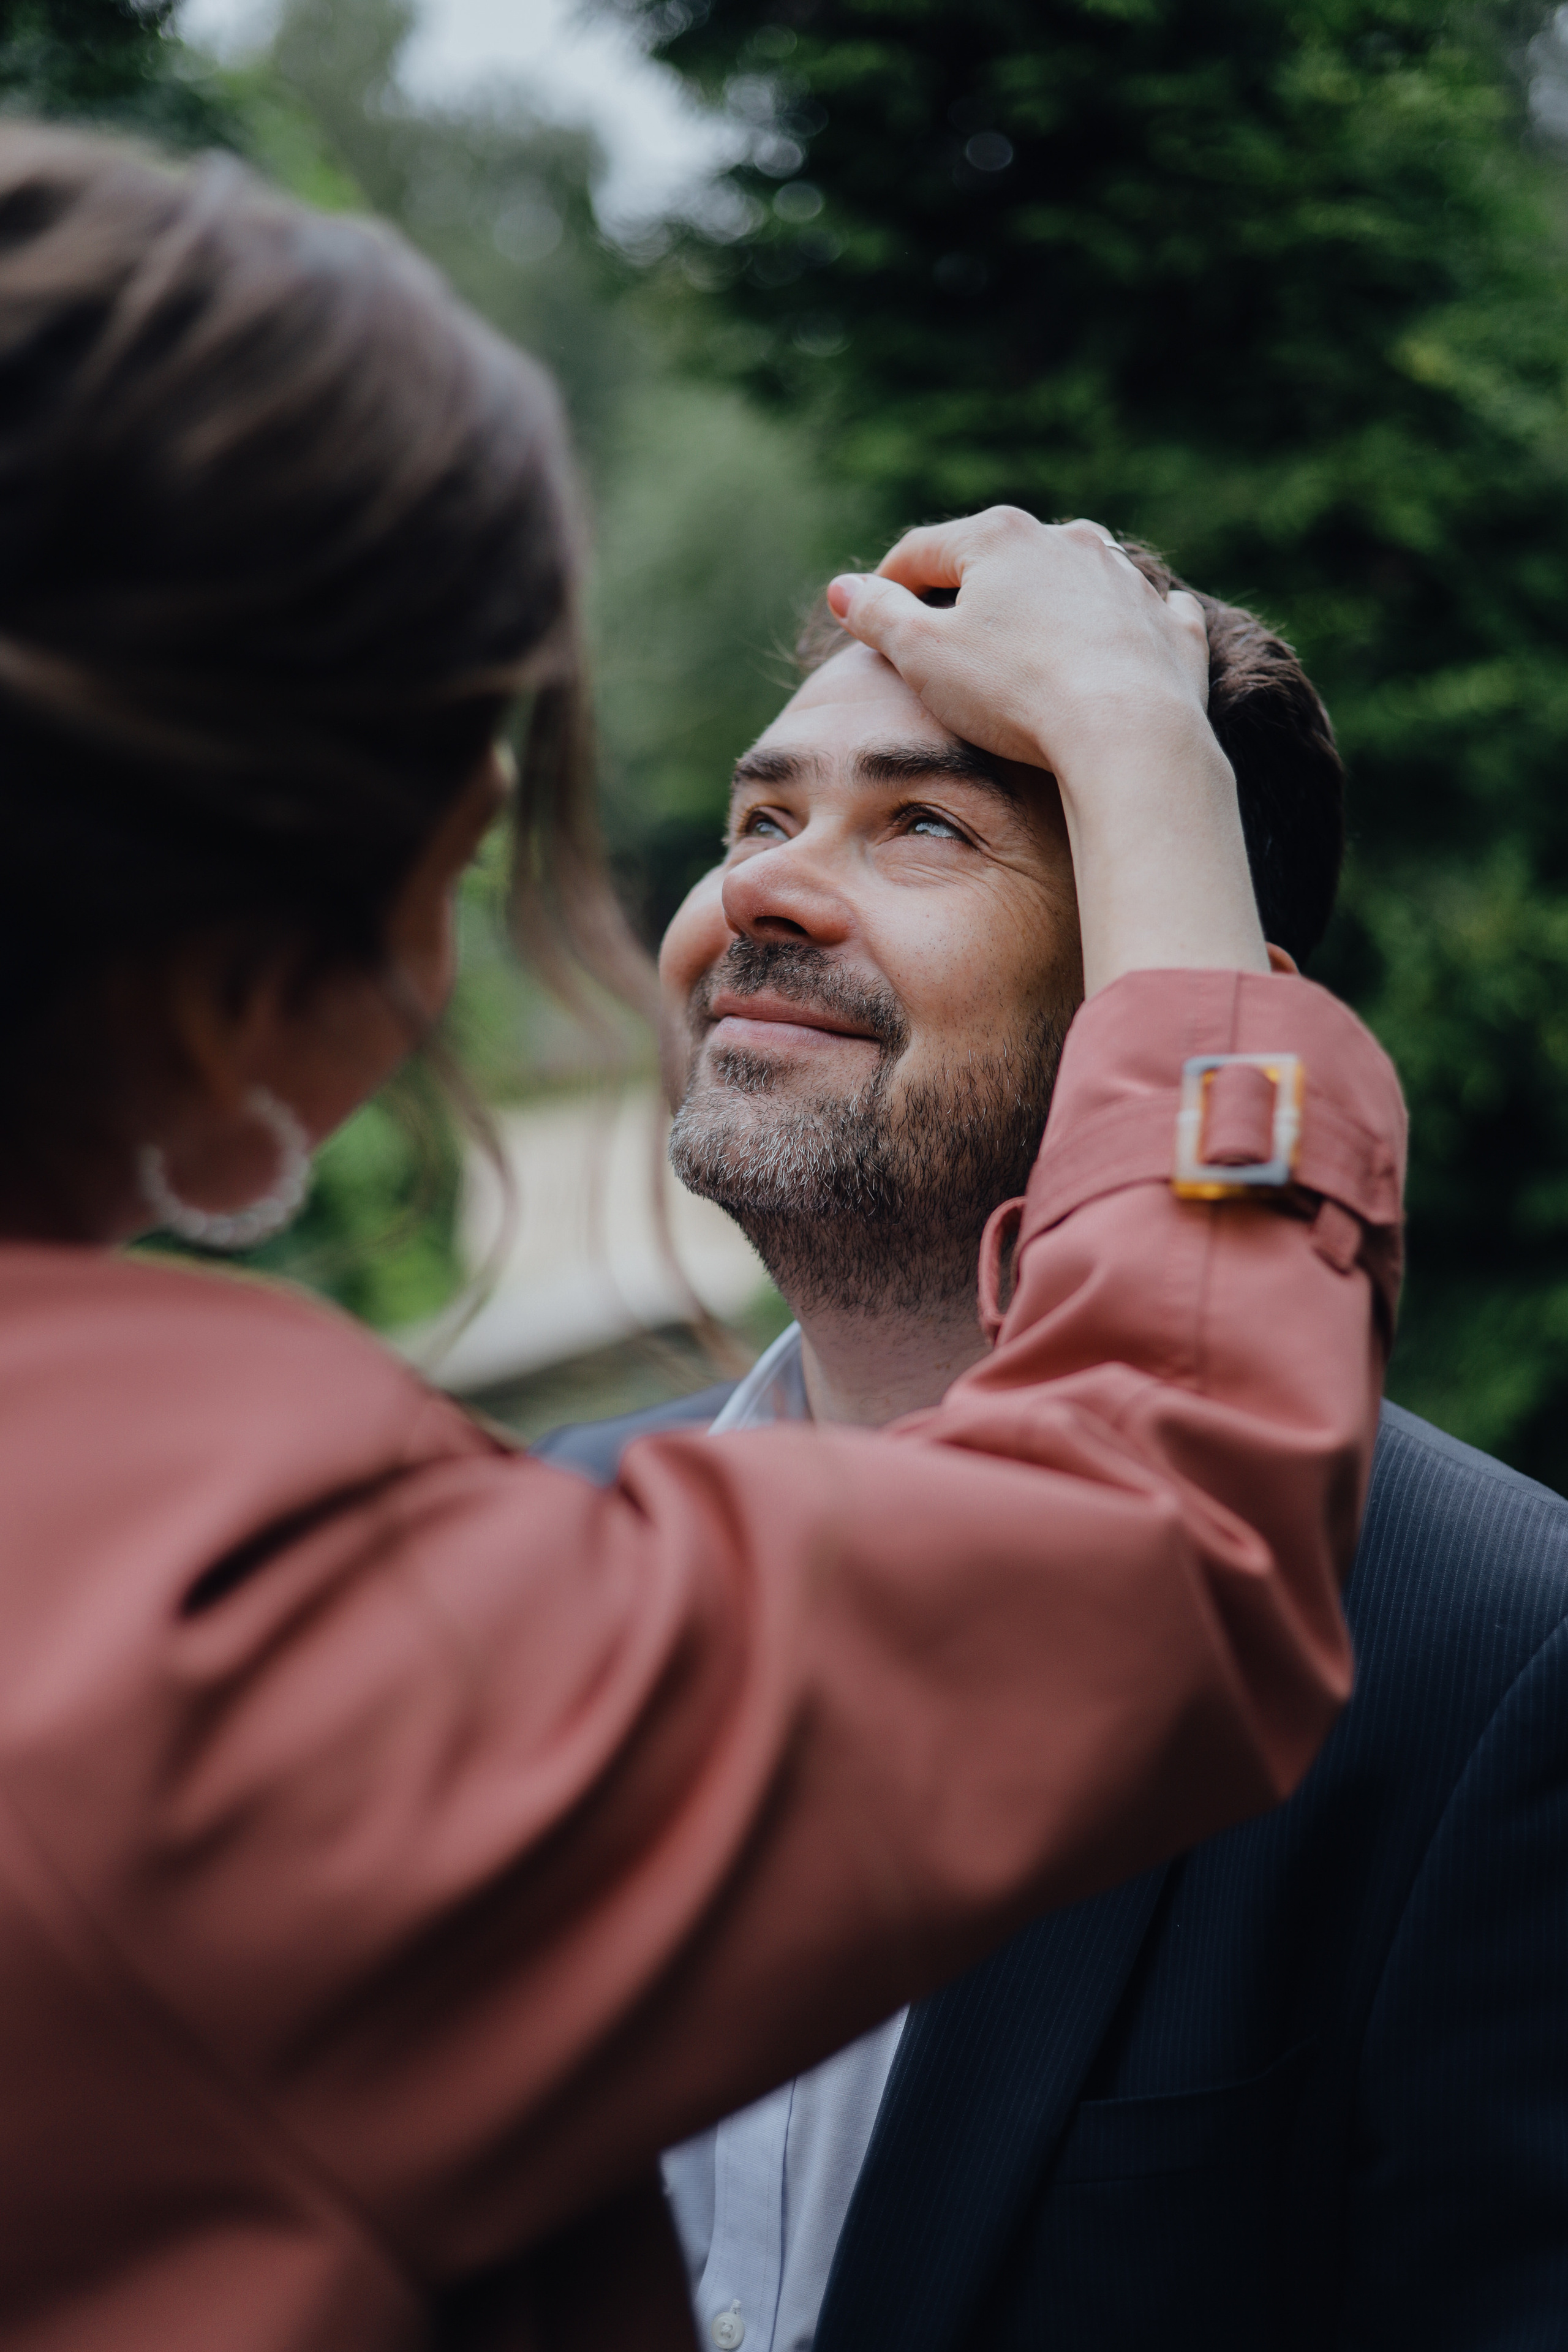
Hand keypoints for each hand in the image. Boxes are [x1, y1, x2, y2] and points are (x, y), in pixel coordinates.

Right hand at [828, 508, 1208, 774]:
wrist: (1128, 733)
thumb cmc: (1015, 693)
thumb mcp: (922, 656)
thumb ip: (877, 615)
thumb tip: (843, 588)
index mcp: (998, 536)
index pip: (922, 552)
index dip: (886, 586)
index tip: (870, 620)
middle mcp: (1067, 540)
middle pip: (998, 560)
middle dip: (968, 592)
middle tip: (944, 638)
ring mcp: (1125, 580)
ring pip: (1072, 579)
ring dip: (1044, 602)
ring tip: (1024, 645)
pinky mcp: (1169, 627)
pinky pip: (1143, 614)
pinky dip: (1122, 626)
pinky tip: (1113, 645)